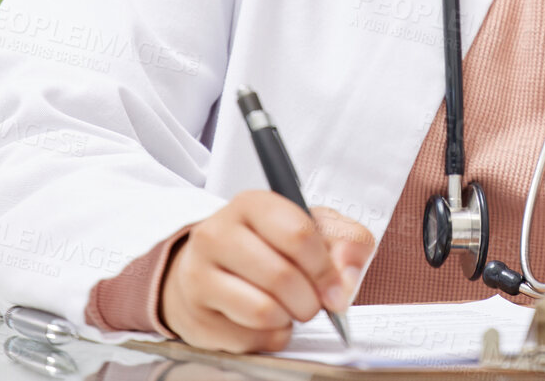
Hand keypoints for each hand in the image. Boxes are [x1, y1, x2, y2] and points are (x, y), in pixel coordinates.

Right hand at [161, 193, 375, 352]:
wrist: (214, 268)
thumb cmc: (270, 246)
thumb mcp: (315, 228)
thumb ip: (347, 243)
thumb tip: (346, 281)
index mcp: (251, 204)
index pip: (298, 234)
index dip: (325, 268)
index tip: (335, 286)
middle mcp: (216, 235)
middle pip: (281, 276)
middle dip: (310, 299)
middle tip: (312, 302)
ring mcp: (199, 276)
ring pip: (263, 311)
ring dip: (289, 319)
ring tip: (287, 309)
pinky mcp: (196, 316)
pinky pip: (248, 339)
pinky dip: (269, 337)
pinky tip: (266, 322)